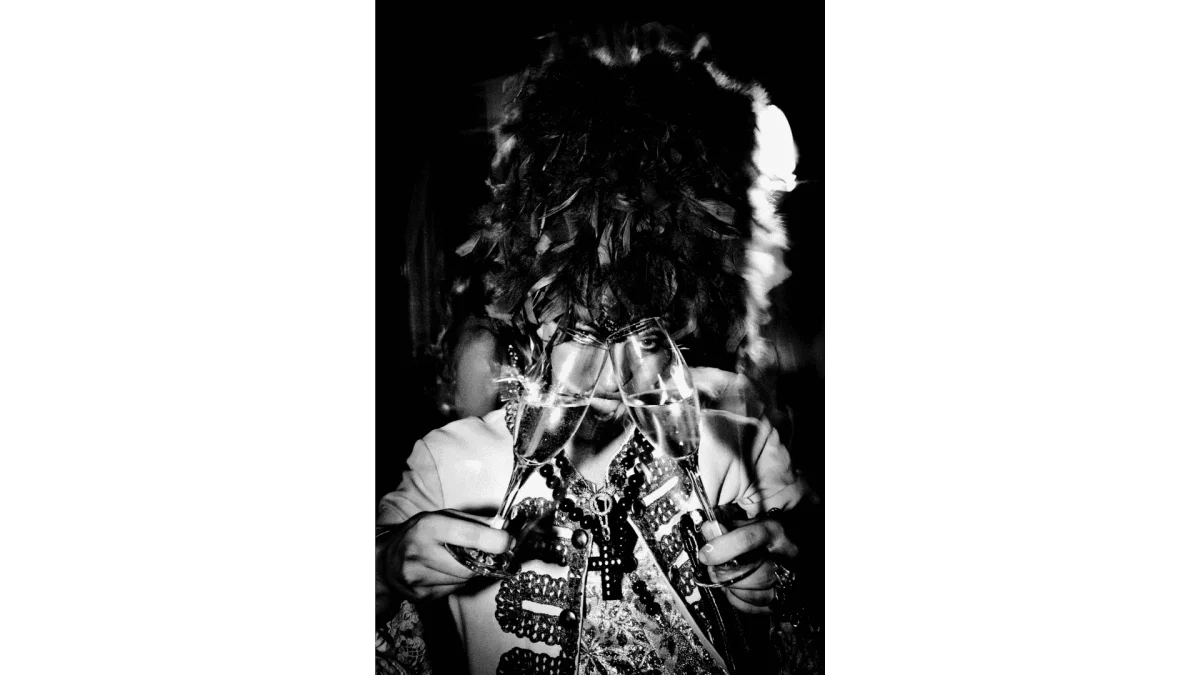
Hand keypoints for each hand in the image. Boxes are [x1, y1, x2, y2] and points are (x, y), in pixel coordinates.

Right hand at [378, 510, 513, 601]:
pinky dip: (458, 582)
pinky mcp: (421, 596)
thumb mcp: (441, 517)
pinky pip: (454, 590)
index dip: (494, 541)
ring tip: (460, 561)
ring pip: (464, 581)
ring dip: (470, 572)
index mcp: (428, 527)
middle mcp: (421, 553)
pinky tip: (447, 572)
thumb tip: (502, 529)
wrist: (385, 561)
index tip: (508, 543)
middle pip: (469, 566)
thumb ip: (472, 522)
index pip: (468, 536)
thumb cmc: (419, 534)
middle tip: (491, 555)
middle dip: (484, 561)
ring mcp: (419, 578)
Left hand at [695, 519, 798, 613]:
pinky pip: (759, 609)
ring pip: (759, 594)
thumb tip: (708, 530)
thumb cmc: (765, 536)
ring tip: (724, 579)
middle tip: (713, 569)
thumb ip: (726, 528)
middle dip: (726, 574)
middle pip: (755, 572)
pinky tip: (734, 589)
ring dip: (733, 589)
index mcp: (774, 531)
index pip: (748, 540)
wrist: (792, 545)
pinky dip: (740, 601)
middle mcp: (786, 556)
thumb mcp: (746, 524)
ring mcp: (790, 579)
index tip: (706, 554)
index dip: (722, 549)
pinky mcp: (786, 598)